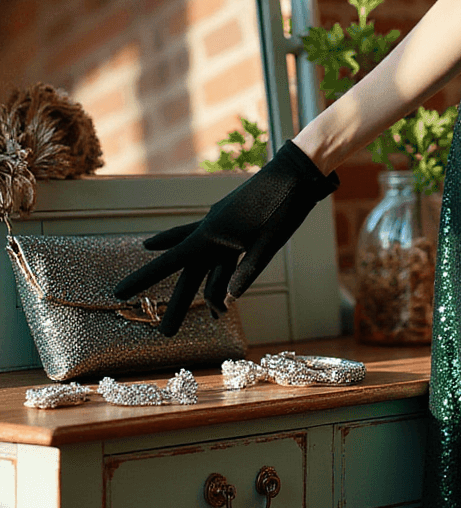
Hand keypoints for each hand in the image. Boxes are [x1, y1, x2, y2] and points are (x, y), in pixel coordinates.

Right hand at [112, 140, 337, 335]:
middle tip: (165, 334)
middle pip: (186, 274)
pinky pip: (209, 248)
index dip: (143, 279)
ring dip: (193, 291)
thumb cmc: (283, 207)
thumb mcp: (268, 243)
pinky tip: (198, 273)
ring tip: (185, 317)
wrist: (294, 173)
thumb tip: (228, 301)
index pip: (170, 262)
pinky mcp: (231, 224)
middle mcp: (209, 230)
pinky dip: (204, 266)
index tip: (118, 293)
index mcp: (212, 234)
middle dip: (176, 304)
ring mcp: (219, 226)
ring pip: (198, 264)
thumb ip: (247, 271)